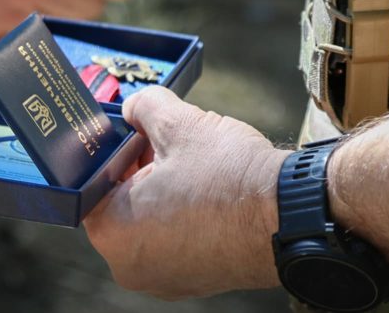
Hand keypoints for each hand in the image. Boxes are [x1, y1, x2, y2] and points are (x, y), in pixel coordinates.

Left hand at [83, 86, 285, 299]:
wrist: (295, 216)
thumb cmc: (232, 177)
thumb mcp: (178, 123)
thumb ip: (142, 107)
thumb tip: (132, 107)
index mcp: (113, 232)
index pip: (94, 183)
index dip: (115, 151)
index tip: (135, 133)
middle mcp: (130, 266)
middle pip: (121, 202)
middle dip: (140, 168)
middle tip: (166, 142)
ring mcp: (163, 279)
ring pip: (148, 220)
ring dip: (163, 188)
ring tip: (192, 163)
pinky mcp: (193, 280)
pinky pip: (174, 238)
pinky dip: (183, 212)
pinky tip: (207, 189)